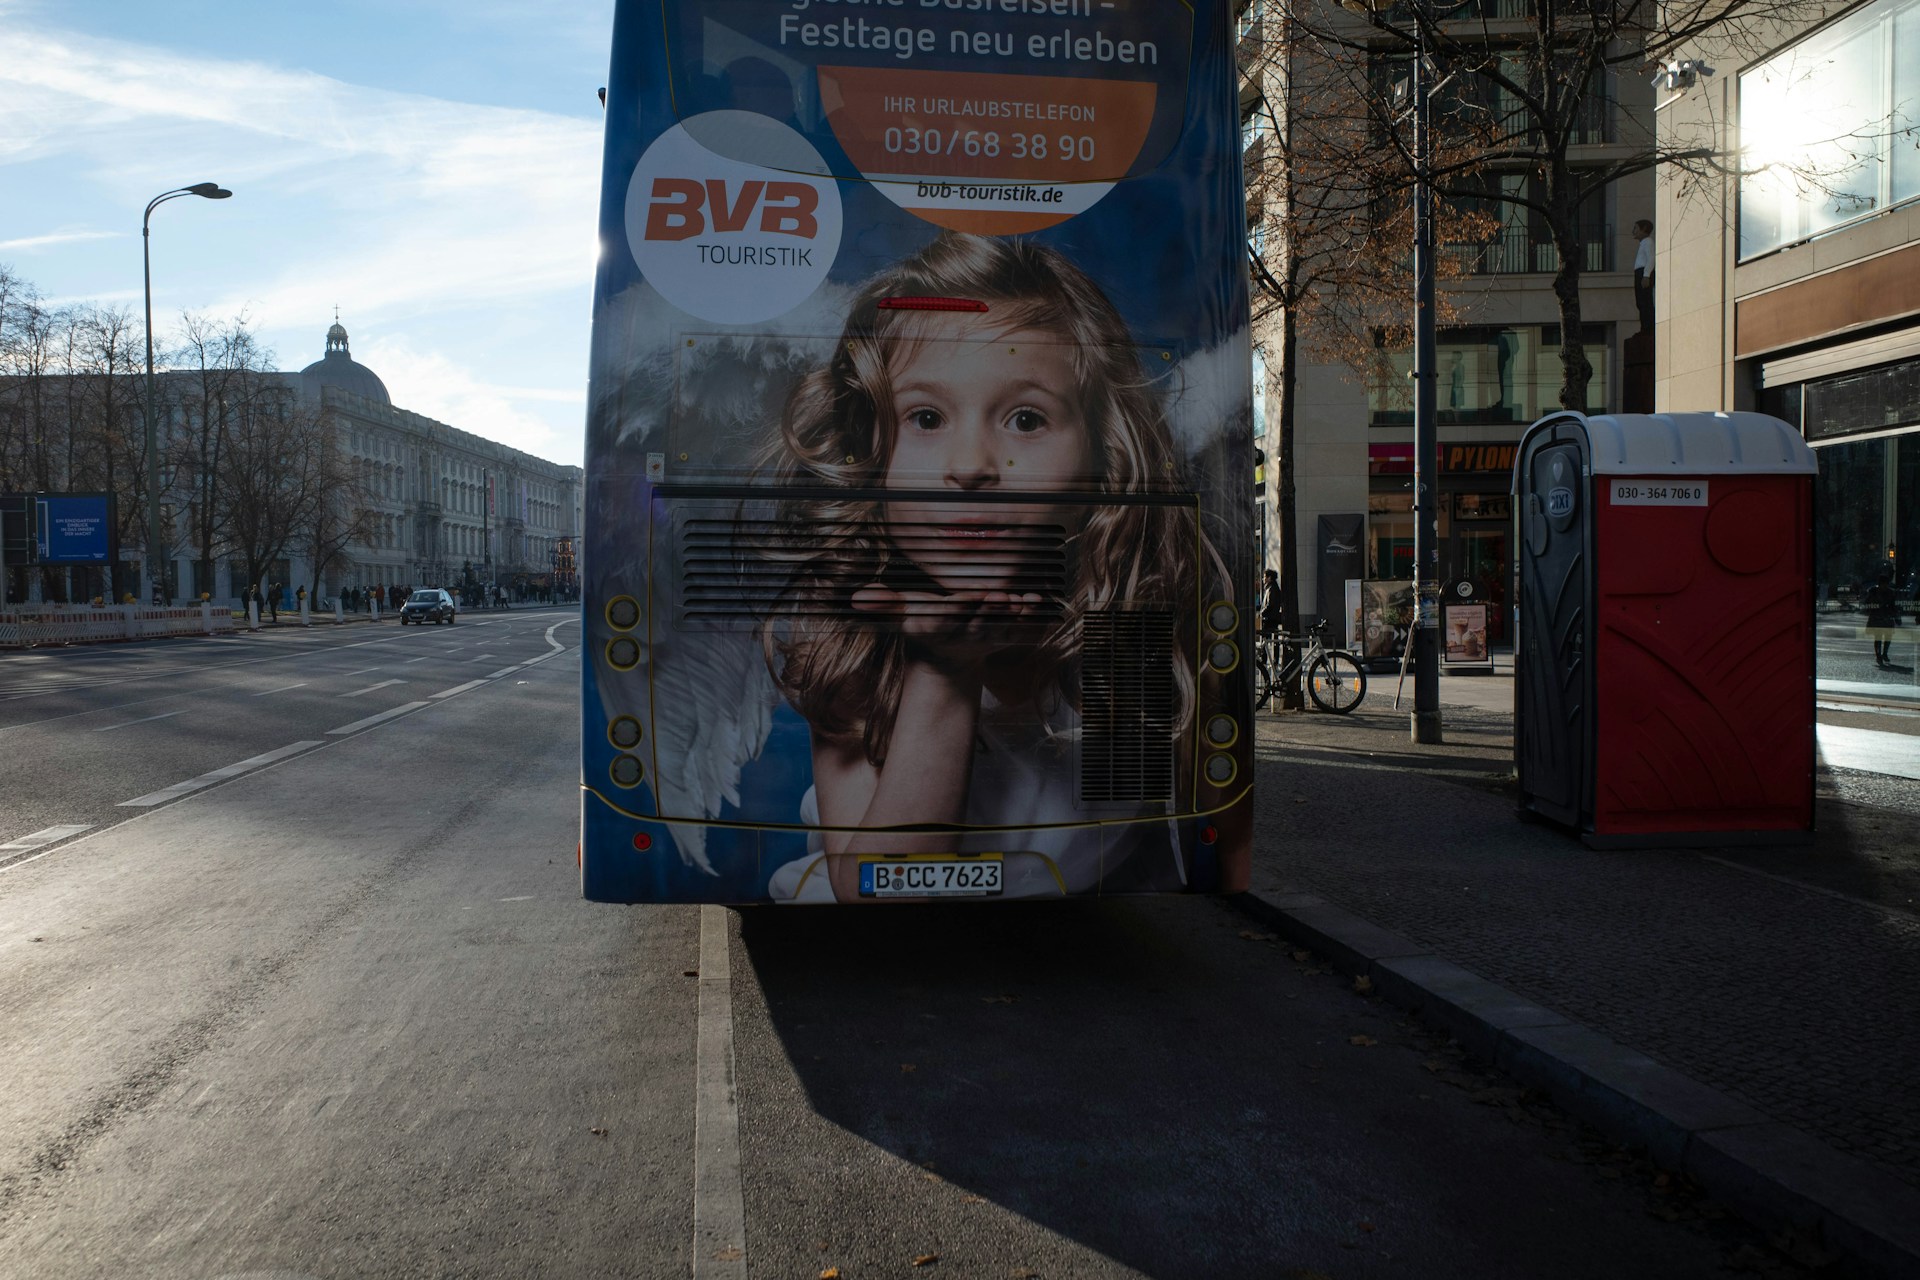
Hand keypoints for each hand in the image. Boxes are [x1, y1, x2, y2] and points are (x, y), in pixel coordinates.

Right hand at [851, 584, 1050, 674]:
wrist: (947, 657)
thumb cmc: (924, 625)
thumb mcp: (903, 615)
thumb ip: (885, 603)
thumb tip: (858, 597)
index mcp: (943, 621)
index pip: (955, 610)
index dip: (966, 603)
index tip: (977, 594)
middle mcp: (966, 630)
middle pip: (981, 616)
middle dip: (992, 607)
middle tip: (1002, 596)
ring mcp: (988, 635)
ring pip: (1003, 623)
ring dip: (1015, 613)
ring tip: (1024, 600)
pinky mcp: (1004, 636)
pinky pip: (1020, 628)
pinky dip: (1031, 618)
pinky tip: (1038, 603)